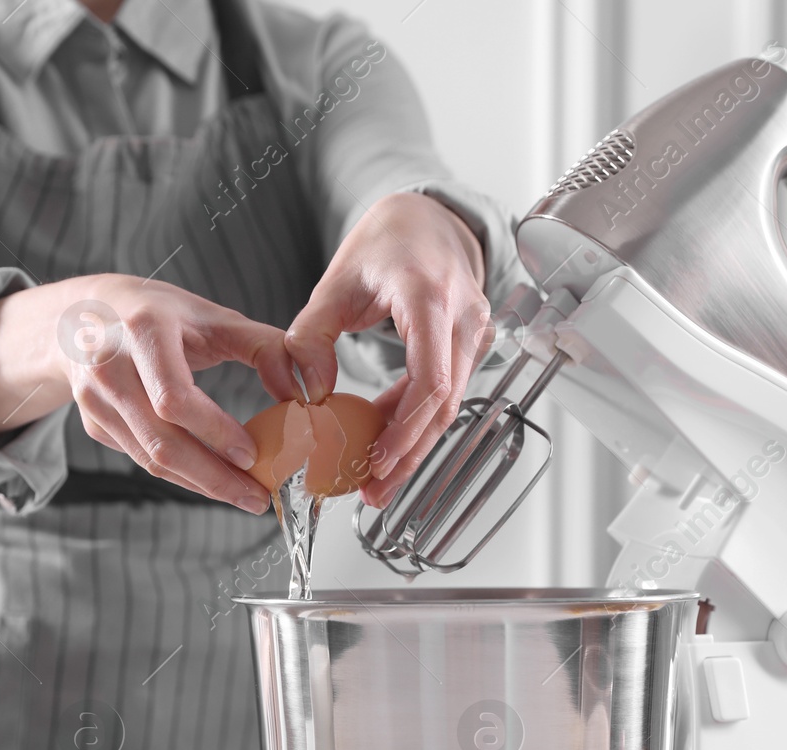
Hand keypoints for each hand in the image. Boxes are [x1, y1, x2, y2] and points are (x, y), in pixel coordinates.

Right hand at [0, 274, 302, 512]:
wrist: (82, 315)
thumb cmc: (155, 312)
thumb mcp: (211, 315)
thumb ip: (265, 347)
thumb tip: (303, 391)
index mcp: (141, 330)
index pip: (174, 398)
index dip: (214, 432)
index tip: (252, 454)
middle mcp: (108, 367)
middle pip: (162, 443)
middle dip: (214, 478)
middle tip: (257, 497)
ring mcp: (95, 401)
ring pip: (151, 460)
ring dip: (201, 485)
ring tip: (244, 495)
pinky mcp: (94, 424)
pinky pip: (144, 460)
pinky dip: (182, 474)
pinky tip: (213, 478)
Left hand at [284, 192, 489, 507]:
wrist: (426, 221)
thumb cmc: (383, 246)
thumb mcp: (332, 283)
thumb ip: (311, 337)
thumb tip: (314, 394)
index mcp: (428, 294)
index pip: (430, 376)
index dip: (407, 426)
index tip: (379, 458)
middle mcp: (463, 315)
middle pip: (446, 403)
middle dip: (410, 454)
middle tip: (376, 491)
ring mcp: (474, 332)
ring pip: (451, 405)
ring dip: (415, 447)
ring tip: (379, 483)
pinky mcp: (471, 347)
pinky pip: (447, 393)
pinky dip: (419, 423)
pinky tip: (389, 447)